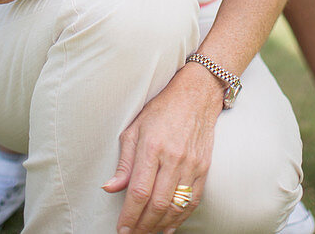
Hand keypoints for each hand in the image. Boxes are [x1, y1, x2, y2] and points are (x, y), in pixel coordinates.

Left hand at [102, 70, 220, 232]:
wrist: (196, 94)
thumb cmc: (162, 108)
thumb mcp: (135, 128)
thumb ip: (124, 161)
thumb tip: (110, 187)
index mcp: (152, 146)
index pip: (139, 191)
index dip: (129, 215)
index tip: (122, 229)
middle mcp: (173, 157)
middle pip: (157, 204)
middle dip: (143, 226)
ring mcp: (191, 164)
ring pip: (175, 206)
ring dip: (160, 226)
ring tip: (148, 233)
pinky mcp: (204, 167)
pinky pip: (192, 200)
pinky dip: (180, 217)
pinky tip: (169, 226)